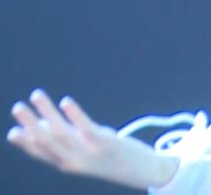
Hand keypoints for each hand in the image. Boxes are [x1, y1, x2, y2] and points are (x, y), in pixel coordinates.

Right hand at [8, 89, 178, 189]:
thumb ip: (66, 141)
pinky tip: (65, 101)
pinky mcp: (106, 142)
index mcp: (68, 164)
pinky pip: (86, 127)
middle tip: (17, 107)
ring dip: (46, 112)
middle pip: (47, 140)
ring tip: (36, 95)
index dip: (25, 143)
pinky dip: (74, 114)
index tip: (12, 132)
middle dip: (30, 123)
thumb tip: (44, 122)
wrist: (143, 171)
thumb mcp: (86, 153)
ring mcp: (89, 152)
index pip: (41, 153)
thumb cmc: (112, 158)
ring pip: (61, 131)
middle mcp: (75, 160)